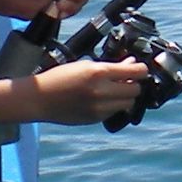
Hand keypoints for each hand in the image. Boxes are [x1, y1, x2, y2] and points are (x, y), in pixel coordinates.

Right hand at [29, 58, 146, 125]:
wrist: (39, 98)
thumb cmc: (60, 78)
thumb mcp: (85, 65)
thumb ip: (110, 67)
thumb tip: (131, 63)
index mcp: (99, 72)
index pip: (136, 72)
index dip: (141, 69)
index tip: (140, 68)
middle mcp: (102, 91)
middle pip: (135, 90)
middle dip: (133, 83)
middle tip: (127, 79)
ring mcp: (99, 107)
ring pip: (128, 103)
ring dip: (126, 96)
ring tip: (115, 89)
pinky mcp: (96, 119)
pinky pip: (115, 112)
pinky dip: (114, 105)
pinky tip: (104, 99)